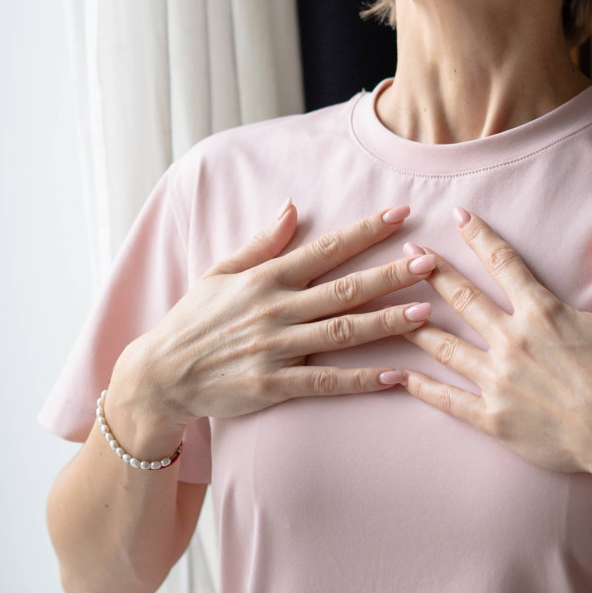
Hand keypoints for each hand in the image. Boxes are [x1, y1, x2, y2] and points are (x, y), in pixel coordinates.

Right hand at [107, 201, 436, 455]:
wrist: (161, 373)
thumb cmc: (194, 319)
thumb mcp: (221, 271)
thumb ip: (262, 242)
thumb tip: (292, 207)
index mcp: (266, 278)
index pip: (325, 248)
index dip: (365, 231)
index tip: (402, 214)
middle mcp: (275, 310)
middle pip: (343, 289)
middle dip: (389, 274)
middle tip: (430, 262)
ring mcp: (275, 349)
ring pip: (341, 334)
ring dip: (385, 323)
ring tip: (425, 314)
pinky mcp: (272, 385)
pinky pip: (325, 383)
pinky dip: (361, 380)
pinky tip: (395, 376)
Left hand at [399, 207, 591, 485]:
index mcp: (541, 312)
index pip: (502, 262)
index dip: (478, 235)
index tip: (457, 215)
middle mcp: (512, 341)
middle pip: (461, 297)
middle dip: (430, 271)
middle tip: (406, 252)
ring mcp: (498, 381)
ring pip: (444, 346)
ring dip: (414, 323)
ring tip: (386, 307)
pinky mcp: (494, 418)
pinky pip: (448, 400)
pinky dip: (420, 388)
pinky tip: (397, 376)